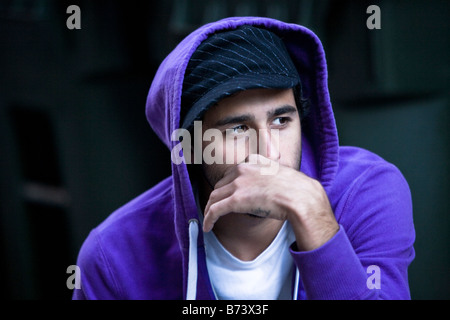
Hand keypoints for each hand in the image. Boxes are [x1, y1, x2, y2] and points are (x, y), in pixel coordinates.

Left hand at [203, 154, 338, 250]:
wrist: (301, 197)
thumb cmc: (297, 189)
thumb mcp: (282, 172)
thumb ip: (271, 173)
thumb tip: (270, 184)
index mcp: (253, 161)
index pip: (233, 172)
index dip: (227, 185)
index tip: (226, 194)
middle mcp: (242, 170)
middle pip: (221, 185)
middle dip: (217, 197)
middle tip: (216, 209)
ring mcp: (238, 184)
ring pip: (214, 197)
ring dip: (209, 209)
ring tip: (209, 219)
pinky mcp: (235, 200)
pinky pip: (214, 210)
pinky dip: (208, 218)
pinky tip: (207, 226)